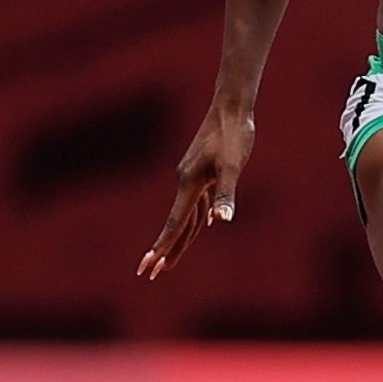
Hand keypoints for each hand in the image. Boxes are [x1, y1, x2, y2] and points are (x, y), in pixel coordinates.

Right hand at [138, 101, 251, 280]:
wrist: (231, 108)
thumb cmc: (233, 135)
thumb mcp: (233, 166)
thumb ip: (226, 195)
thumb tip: (221, 220)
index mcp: (190, 184)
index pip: (175, 223)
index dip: (163, 246)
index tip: (149, 265)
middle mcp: (186, 183)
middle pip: (176, 224)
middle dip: (166, 250)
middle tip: (151, 274)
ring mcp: (193, 178)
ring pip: (188, 215)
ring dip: (182, 238)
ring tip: (170, 262)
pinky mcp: (204, 172)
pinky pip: (199, 202)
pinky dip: (199, 217)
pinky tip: (207, 223)